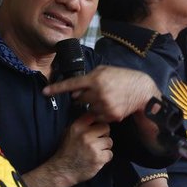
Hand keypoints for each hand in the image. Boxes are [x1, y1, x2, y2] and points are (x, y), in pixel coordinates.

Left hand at [43, 66, 160, 122]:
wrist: (142, 91)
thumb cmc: (122, 78)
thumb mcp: (105, 70)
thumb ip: (89, 78)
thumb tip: (75, 90)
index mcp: (95, 79)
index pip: (71, 84)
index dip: (56, 89)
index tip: (45, 92)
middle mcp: (98, 93)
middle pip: (79, 98)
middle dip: (83, 96)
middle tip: (95, 92)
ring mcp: (104, 106)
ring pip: (88, 108)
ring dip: (93, 105)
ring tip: (107, 98)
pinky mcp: (111, 116)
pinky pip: (98, 116)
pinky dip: (101, 113)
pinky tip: (111, 105)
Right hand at [48, 112, 112, 186]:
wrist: (63, 170)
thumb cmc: (67, 151)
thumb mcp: (69, 133)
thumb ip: (82, 124)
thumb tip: (97, 117)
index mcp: (77, 127)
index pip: (94, 116)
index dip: (97, 122)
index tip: (95, 128)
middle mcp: (86, 135)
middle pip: (106, 127)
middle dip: (103, 134)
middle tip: (97, 141)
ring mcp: (93, 147)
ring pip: (109, 141)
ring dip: (104, 147)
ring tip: (96, 151)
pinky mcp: (98, 158)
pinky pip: (110, 153)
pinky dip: (105, 157)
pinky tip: (96, 159)